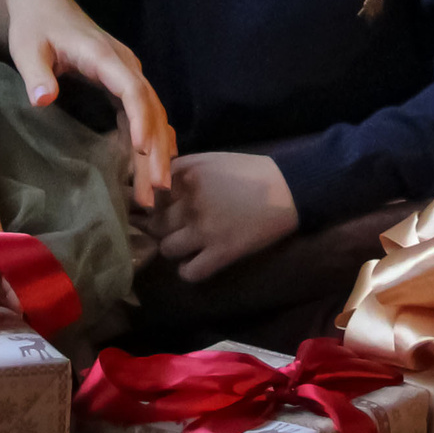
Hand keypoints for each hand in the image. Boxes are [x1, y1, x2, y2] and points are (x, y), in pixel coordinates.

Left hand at [0, 0, 176, 199]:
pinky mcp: (122, 83)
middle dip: (155, 148)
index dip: (141, 120)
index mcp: (103, 56)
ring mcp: (126, 74)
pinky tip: (154, 165)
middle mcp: (124, 65)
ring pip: (152, 113)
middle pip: (150, 107)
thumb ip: (35, 73)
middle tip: (155, 188)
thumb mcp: (26, 47)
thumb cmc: (33, 27)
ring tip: (155, 190)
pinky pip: (144, 112)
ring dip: (157, 149)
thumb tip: (42, 100)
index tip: (141, 150)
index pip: (132, 89)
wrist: (42, 6)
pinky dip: (152, 138)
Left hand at [155, 153, 299, 282]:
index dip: (147, 204)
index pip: (147, 196)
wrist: (287, 187)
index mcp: (183, 178)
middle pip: (154, 224)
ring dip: (171, 248)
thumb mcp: (207, 160)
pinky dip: (187, 271)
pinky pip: (190, 272)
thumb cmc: (248, 171)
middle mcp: (188, 204)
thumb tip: (152, 184)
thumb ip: (178, 170)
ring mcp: (204, 230)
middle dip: (156, 227)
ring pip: (166, 249)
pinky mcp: (223, 252)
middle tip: (167, 228)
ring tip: (182, 244)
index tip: (150, 209)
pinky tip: (193, 263)